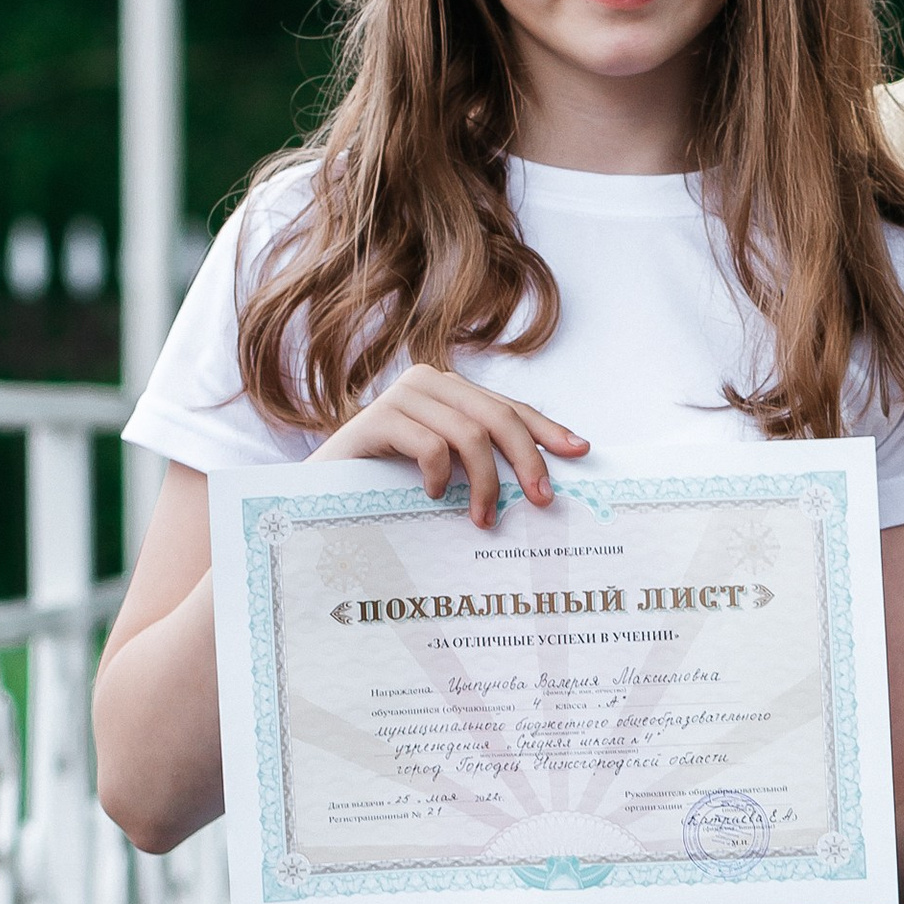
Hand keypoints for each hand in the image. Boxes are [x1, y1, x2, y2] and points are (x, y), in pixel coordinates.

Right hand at [313, 367, 584, 527]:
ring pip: (469, 433)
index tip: (581, 451)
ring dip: (484, 482)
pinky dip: (441, 475)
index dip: (546, 429)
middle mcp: (428, 384)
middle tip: (540, 501)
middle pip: (497, 416)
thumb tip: (538, 484)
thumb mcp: (444, 472)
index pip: (509, 408)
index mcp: (450, 393)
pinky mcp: (376, 418)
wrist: (322, 495)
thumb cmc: (388, 488)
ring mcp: (401, 397)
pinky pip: (430, 444)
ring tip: (483, 519)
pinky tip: (435, 495)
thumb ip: (479, 463)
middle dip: (526, 459)